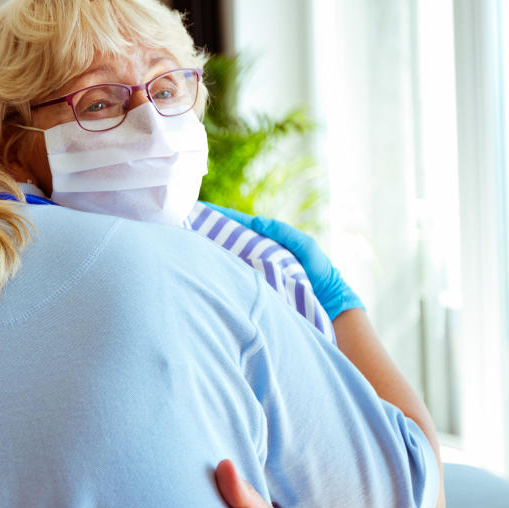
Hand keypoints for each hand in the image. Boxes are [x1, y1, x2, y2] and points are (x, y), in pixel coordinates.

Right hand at [200, 202, 363, 318]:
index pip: (237, 223)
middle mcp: (254, 252)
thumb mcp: (304, 245)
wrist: (326, 300)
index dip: (219, 215)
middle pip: (225, 239)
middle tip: (181, 224)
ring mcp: (251, 269)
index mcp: (265, 238)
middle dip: (205, 231)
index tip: (198, 207)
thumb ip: (282, 232)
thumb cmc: (318, 270)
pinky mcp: (251, 286)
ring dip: (206, 251)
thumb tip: (255, 221)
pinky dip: (217, 270)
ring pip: (224, 257)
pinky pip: (230, 276)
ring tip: (184, 244)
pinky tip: (202, 269)